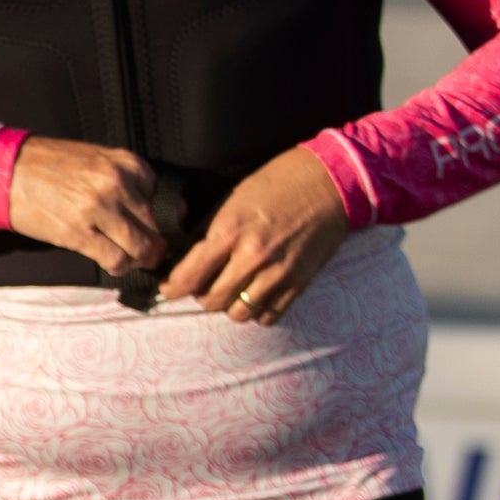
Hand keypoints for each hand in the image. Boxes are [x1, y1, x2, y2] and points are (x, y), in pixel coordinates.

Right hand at [3, 136, 173, 275]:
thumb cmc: (51, 165)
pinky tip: (112, 263)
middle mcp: (117, 184)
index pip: (165, 200)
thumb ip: (129, 179)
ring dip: (140, 260)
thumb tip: (161, 210)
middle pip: (156, 227)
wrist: (6, 171)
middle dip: (156, 245)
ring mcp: (97, 209)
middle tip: (151, 254)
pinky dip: (119, 267)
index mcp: (126, 164)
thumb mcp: (98, 159)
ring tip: (132, 260)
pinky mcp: (77, 233)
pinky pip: (115, 259)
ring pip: (140, 247)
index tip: (158, 231)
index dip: (164, 220)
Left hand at [163, 146, 349, 327]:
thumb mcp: (232, 200)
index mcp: (231, 232)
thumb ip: (208, 232)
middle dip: (201, 295)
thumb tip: (183, 258)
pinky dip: (257, 310)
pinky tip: (254, 294)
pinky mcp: (299, 284)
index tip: (169, 288)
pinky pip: (268, 316)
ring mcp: (278, 274)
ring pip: (239, 314)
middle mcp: (253, 257)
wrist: (329, 183)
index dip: (173, 287)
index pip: (189, 276)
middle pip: (211, 301)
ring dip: (229, 305)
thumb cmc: (276, 184)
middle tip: (203, 284)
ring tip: (231, 289)